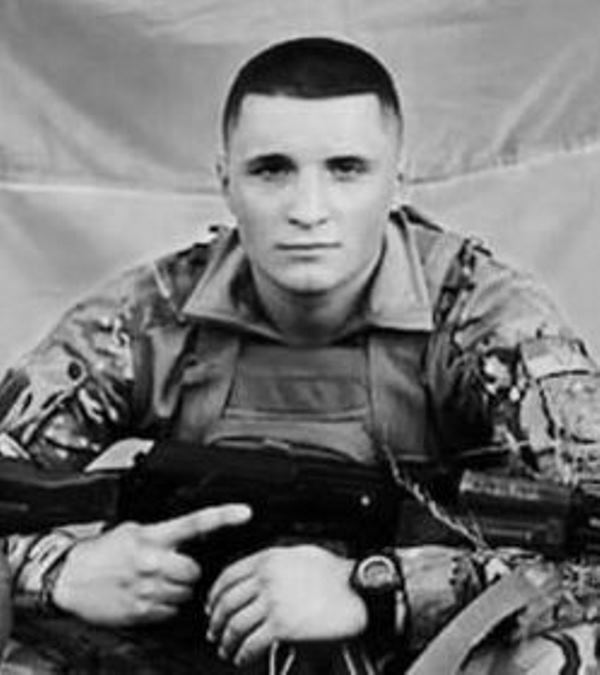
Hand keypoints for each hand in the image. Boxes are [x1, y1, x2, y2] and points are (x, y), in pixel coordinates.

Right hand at [52, 504, 251, 625]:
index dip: (224, 516)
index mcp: (153, 536)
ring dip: (178, 589)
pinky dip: (165, 605)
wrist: (68, 578)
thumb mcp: (133, 530)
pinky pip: (170, 612)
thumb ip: (163, 534)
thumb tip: (189, 535)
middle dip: (189, 570)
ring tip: (157, 582)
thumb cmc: (101, 552)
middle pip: (196, 570)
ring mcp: (148, 589)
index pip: (195, 523)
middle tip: (172, 567)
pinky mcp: (141, 612)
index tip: (245, 512)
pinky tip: (148, 595)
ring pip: (186, 594)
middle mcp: (154, 562)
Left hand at [205, 545, 366, 666]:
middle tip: (215, 632)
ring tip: (227, 650)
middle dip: (216, 622)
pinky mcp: (282, 626)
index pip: (228, 576)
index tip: (213, 606)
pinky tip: (243, 658)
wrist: (357, 590)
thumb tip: (258, 572)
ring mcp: (272, 602)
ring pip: (235, 625)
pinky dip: (243, 654)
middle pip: (227, 603)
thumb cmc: (335, 573)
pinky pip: (252, 643)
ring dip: (227, 642)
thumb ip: (275, 561)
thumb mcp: (300, 554)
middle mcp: (265, 579)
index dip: (215, 595)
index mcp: (268, 559)